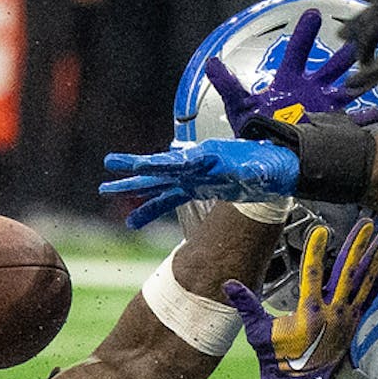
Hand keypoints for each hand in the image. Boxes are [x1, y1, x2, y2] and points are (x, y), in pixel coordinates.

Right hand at [102, 140, 299, 228]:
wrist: (271, 169)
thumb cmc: (266, 164)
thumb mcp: (261, 165)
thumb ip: (252, 169)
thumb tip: (251, 170)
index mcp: (208, 157)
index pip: (178, 162)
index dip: (160, 164)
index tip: (141, 164)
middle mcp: (195, 166)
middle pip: (159, 169)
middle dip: (134, 170)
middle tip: (109, 167)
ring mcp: (192, 177)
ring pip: (157, 184)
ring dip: (134, 188)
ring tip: (107, 189)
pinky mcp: (194, 188)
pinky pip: (167, 200)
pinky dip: (150, 210)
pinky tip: (133, 221)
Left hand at [204, 9, 377, 135]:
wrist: (266, 160)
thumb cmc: (253, 132)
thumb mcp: (239, 107)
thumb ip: (228, 85)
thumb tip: (211, 62)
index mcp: (289, 81)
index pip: (297, 53)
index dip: (304, 34)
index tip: (313, 15)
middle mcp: (310, 91)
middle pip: (330, 67)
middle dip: (343, 55)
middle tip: (357, 39)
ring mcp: (324, 109)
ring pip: (347, 89)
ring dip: (359, 80)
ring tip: (372, 69)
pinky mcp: (332, 129)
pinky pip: (352, 123)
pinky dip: (365, 120)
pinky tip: (377, 115)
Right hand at [223, 219, 377, 378]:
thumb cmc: (278, 360)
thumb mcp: (259, 333)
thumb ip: (246, 306)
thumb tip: (229, 284)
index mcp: (309, 313)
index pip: (312, 275)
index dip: (315, 251)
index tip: (320, 230)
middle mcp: (333, 313)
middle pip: (347, 272)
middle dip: (357, 246)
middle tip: (368, 223)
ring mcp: (347, 317)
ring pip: (364, 280)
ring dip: (377, 255)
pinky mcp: (354, 321)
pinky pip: (372, 293)